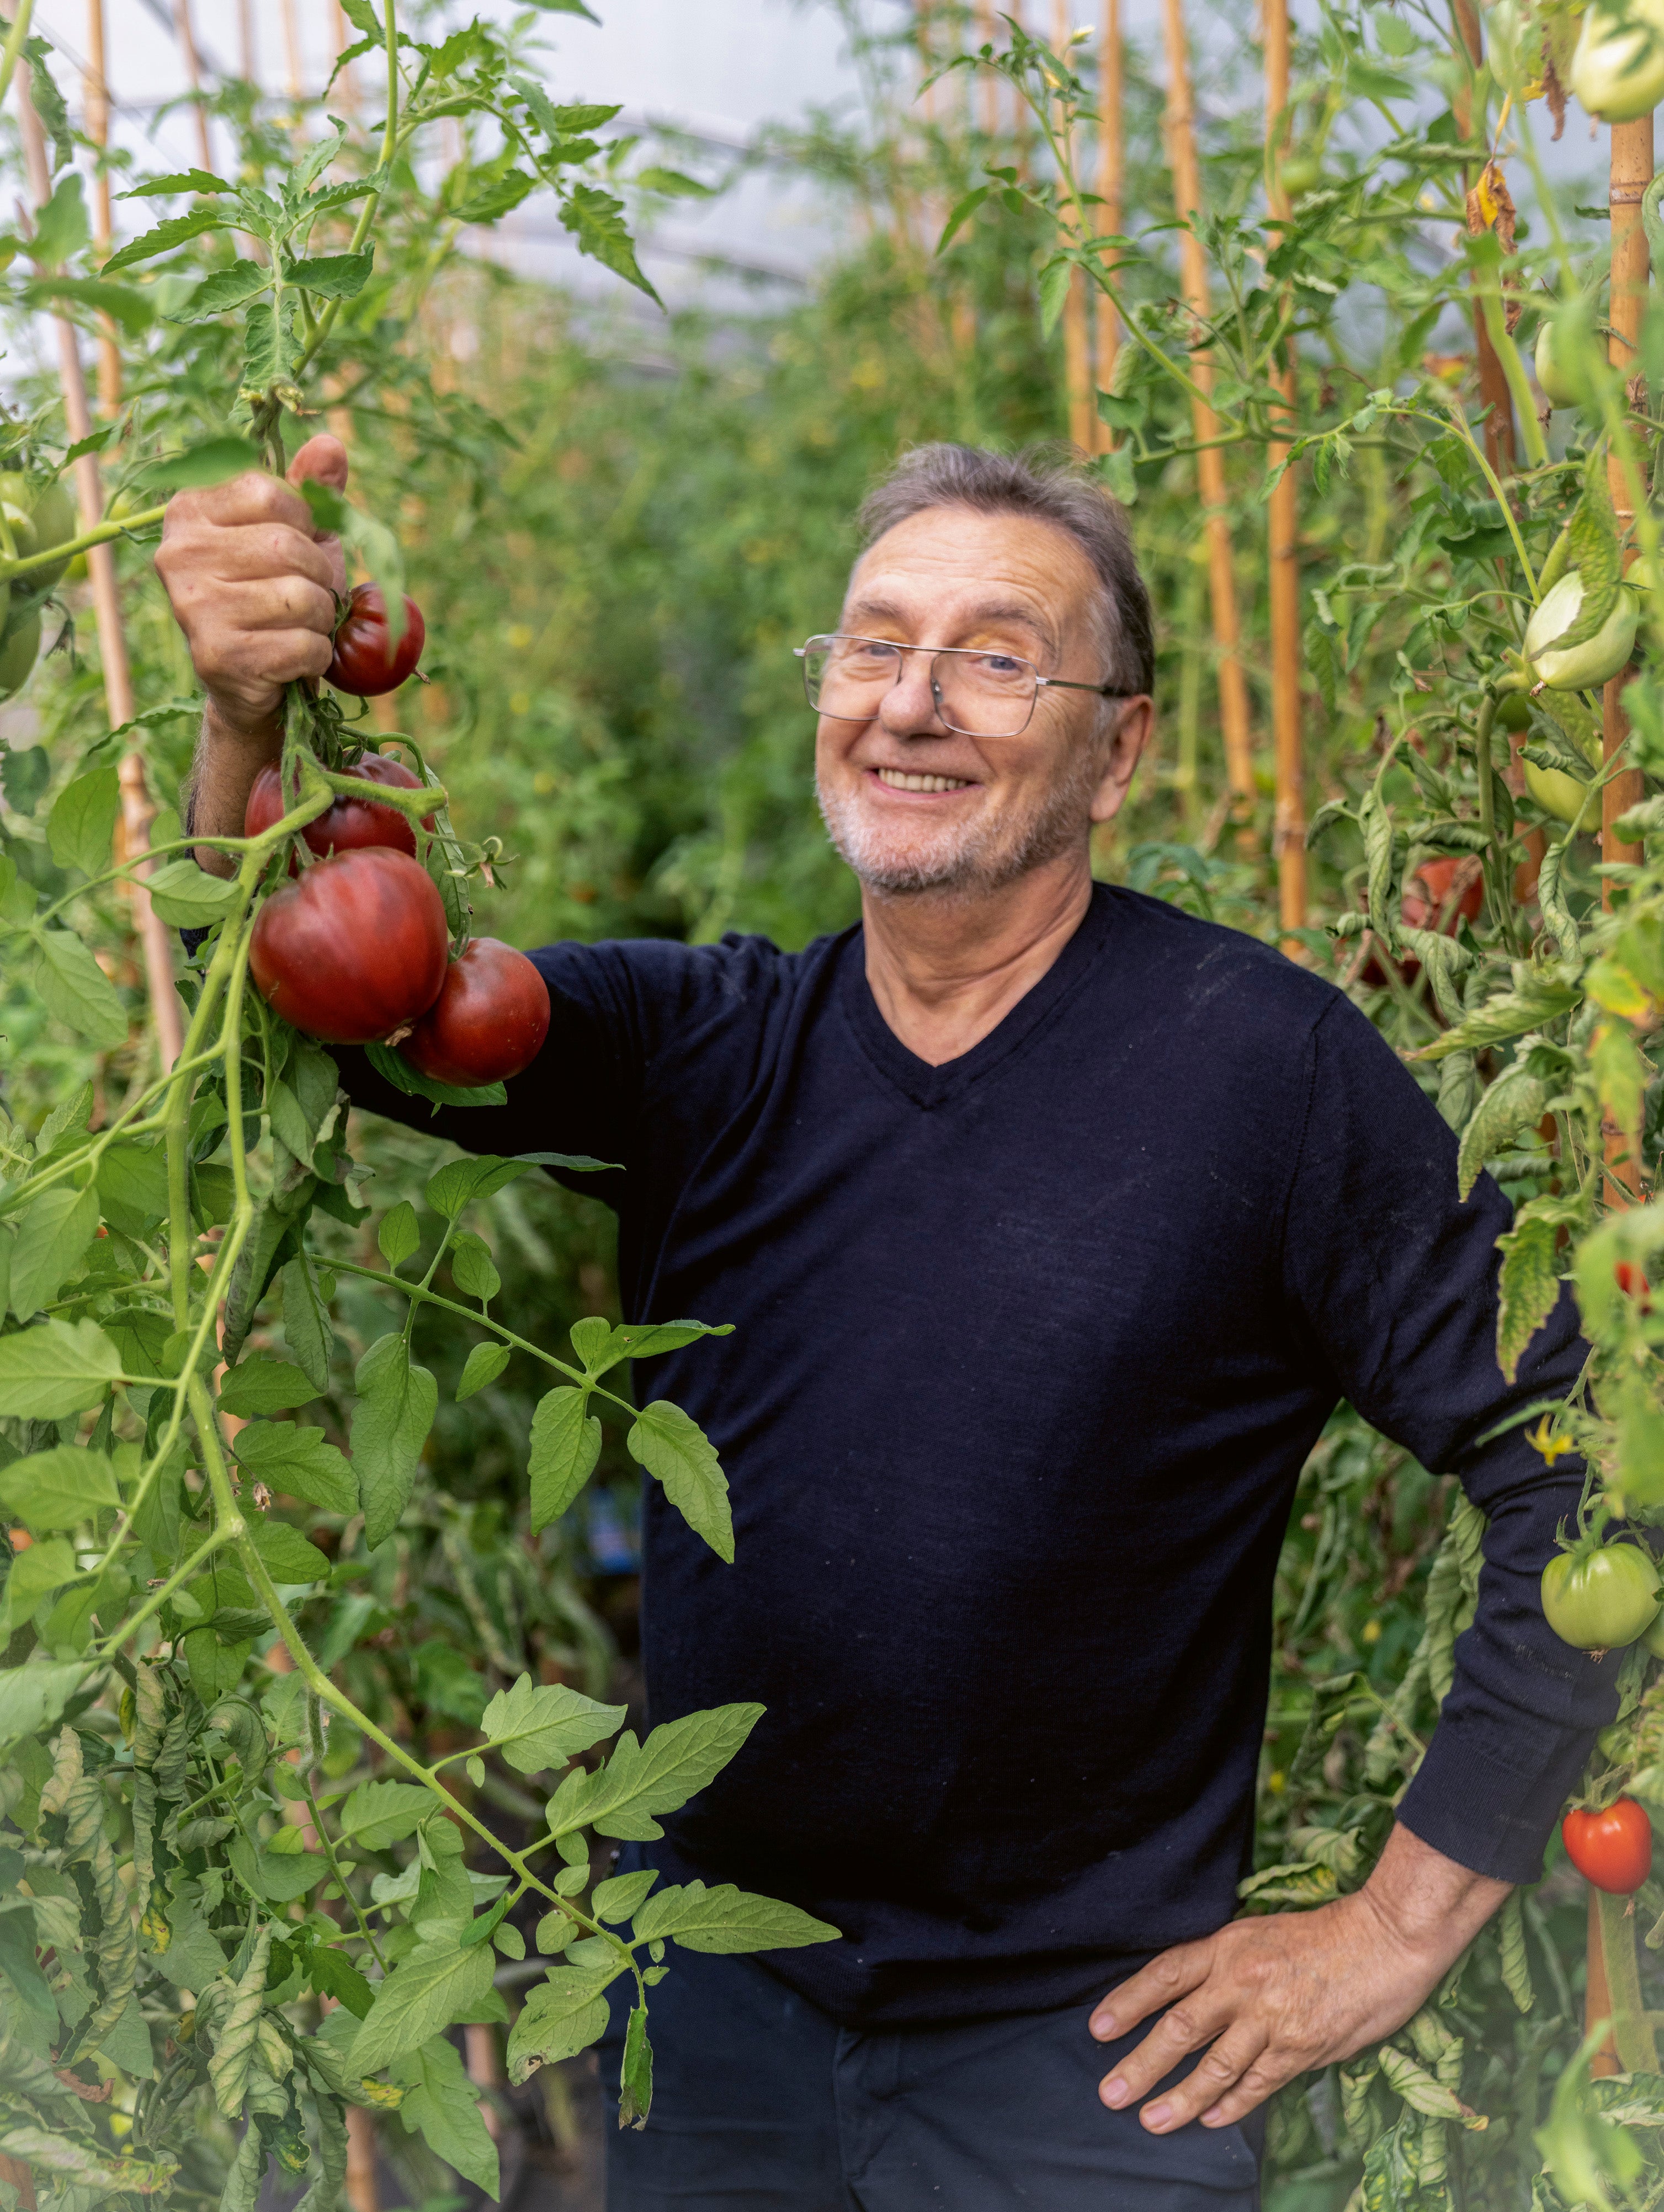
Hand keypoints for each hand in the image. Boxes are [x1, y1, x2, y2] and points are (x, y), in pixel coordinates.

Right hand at [155, 432, 347, 739]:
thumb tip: (330, 444)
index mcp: (191, 509)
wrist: (254, 684)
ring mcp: (191, 606)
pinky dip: (316, 655)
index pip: (272, 492)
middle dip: (319, 576)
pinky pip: (301, 645)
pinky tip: (293, 659)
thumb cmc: (279, 597)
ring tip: (298, 626)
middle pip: (287, 546)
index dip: (306, 523)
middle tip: (305, 597)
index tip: (296, 546)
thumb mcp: (299, 536)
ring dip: (320, 618)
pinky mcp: (216, 656)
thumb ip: (312, 492)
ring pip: (300, 596)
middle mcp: (178, 552)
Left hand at [1089, 1824, 1509, 2133]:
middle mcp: (1241, 1981)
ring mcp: (1271, 2017)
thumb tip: (1195, 2000)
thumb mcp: (1262, 1934)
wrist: (1384, 1937)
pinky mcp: (1301, 2047)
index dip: (1129, 2001)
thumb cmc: (1324, 1934)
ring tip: (1151, 2120)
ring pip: (1214, 2066)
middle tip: (1110, 2093)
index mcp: (1228, 1946)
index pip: (1165, 1974)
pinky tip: (1211, 2119)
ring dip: (1180, 2098)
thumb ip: (1228, 1967)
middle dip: (1141, 2064)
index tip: (1098, 2029)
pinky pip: (1257, 2083)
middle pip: (1179, 2027)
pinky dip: (1232, 2104)